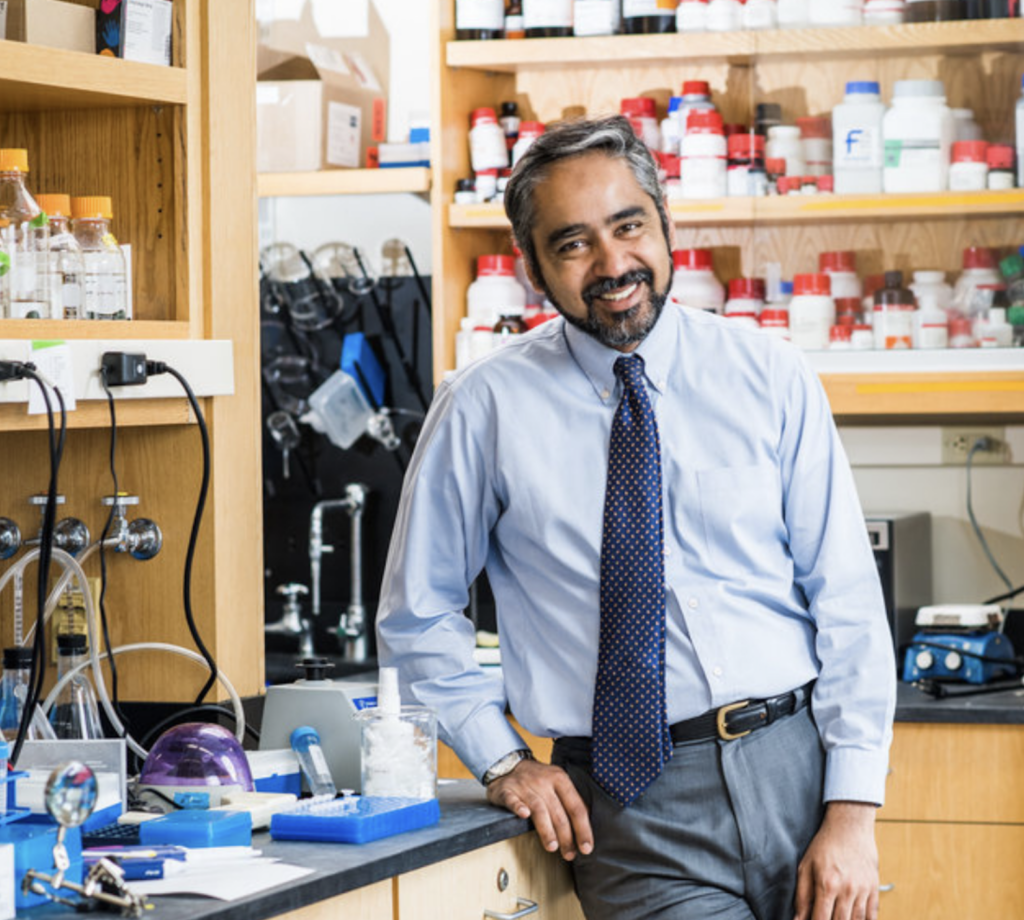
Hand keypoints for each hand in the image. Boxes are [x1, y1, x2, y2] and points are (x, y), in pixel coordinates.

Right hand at [486, 758, 593, 861]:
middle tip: (569, 854)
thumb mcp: (558, 783)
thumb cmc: (538, 779)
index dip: (583, 829)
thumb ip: (570, 801)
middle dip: (566, 836)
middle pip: (558, 812)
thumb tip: (586, 828)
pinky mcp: (507, 790)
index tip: (586, 847)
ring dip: (546, 829)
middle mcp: (544, 781)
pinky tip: (524, 815)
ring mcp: (525, 785)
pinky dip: (518, 807)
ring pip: (539, 809)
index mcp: (560, 779)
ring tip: (552, 846)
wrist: (510, 764)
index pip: (576, 807)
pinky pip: (513, 800)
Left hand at [793, 801, 878, 919]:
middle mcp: (847, 890)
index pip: (821, 919)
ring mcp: (863, 890)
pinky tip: (855, 919)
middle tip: (825, 917)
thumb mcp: (806, 866)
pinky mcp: (874, 889)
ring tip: (837, 917)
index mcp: (827, 884)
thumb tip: (798, 919)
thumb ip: (802, 895)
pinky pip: (872, 916)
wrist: (850, 827)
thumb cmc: (825, 845)